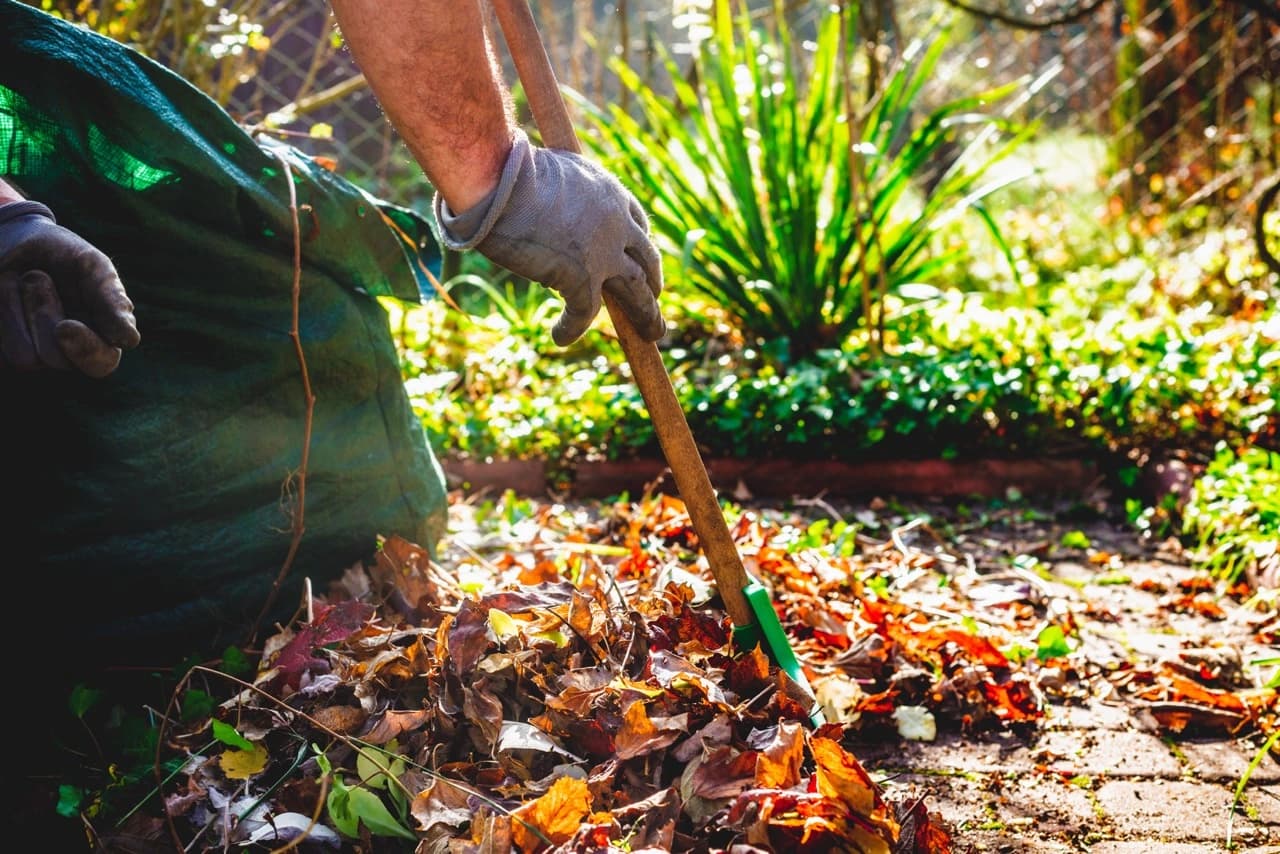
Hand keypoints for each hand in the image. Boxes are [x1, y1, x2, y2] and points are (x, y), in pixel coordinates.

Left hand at [0, 201, 139, 377]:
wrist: (15, 240)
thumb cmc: (62, 253)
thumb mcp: (92, 266)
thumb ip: (112, 300)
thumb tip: (130, 340)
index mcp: (103, 338)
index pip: (101, 363)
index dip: (85, 350)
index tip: (65, 326)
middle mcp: (71, 353)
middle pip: (57, 359)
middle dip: (45, 315)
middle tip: (40, 276)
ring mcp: (36, 356)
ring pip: (27, 359)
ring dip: (20, 312)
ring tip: (26, 281)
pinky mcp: (8, 351)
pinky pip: (4, 350)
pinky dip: (3, 314)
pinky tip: (6, 294)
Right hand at [434, 131, 664, 346]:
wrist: (501, 183)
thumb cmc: (512, 172)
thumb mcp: (554, 171)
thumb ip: (565, 191)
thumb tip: (547, 204)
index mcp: (611, 193)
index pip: (636, 224)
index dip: (638, 246)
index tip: (637, 258)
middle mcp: (617, 224)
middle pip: (646, 259)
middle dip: (653, 281)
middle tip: (657, 297)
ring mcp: (603, 253)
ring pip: (637, 290)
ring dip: (647, 313)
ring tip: (652, 331)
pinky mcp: (582, 277)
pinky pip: (584, 313)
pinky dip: (572, 328)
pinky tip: (561, 336)